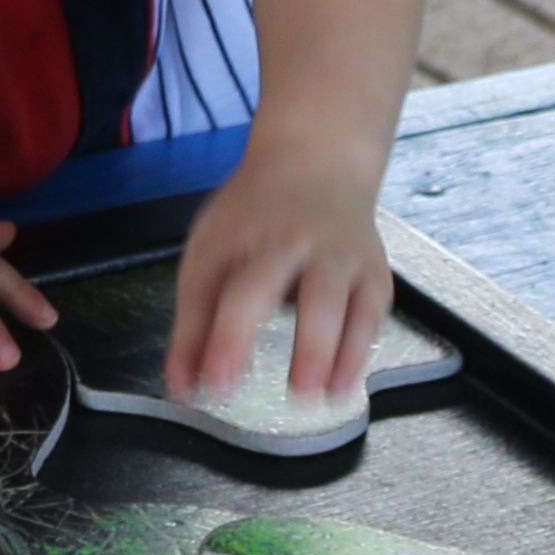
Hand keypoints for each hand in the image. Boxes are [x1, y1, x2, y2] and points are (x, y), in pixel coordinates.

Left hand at [167, 159, 393, 401]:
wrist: (318, 161)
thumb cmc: (257, 217)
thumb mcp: (213, 252)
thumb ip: (194, 323)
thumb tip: (181, 387)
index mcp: (233, 235)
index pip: (206, 285)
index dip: (195, 333)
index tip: (193, 380)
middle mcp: (284, 240)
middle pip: (257, 284)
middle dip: (236, 331)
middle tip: (223, 380)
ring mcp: (333, 253)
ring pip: (326, 298)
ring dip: (314, 347)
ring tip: (301, 393)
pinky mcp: (373, 273)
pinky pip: (368, 315)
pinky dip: (356, 353)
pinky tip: (339, 387)